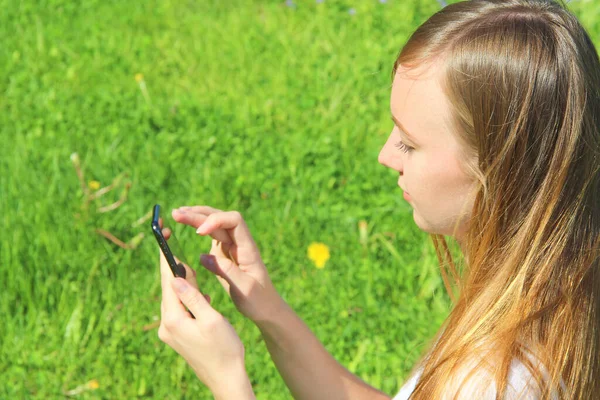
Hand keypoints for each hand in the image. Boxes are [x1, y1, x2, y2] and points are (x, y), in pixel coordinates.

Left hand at [157, 220, 248, 393]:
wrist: (226, 379)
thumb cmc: (225, 348)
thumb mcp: (212, 319)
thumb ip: (193, 296)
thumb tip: (177, 276)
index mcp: (174, 319)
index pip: (167, 281)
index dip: (166, 257)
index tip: (163, 237)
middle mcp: (167, 326)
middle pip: (168, 289)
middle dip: (173, 268)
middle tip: (173, 244)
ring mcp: (170, 332)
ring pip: (174, 299)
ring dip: (184, 284)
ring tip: (192, 269)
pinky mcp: (177, 336)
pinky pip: (180, 310)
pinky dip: (189, 299)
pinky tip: (200, 296)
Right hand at [172, 206, 285, 323]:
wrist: (265, 307)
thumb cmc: (258, 300)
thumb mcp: (244, 289)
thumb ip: (226, 272)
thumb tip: (203, 257)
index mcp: (248, 249)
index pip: (235, 221)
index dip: (216, 220)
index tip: (199, 232)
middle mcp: (240, 243)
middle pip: (221, 218)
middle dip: (200, 214)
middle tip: (177, 214)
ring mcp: (232, 246)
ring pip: (215, 224)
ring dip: (196, 217)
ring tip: (177, 214)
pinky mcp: (224, 253)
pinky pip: (211, 235)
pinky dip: (198, 227)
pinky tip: (186, 223)